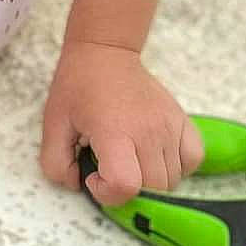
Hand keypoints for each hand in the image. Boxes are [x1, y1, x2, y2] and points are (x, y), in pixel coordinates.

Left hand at [39, 40, 203, 207]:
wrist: (105, 52)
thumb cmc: (78, 86)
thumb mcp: (52, 125)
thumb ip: (56, 164)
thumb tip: (76, 184)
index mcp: (114, 132)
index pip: (125, 185)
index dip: (107, 193)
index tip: (93, 175)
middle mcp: (148, 131)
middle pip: (152, 189)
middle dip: (127, 190)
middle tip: (109, 167)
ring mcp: (169, 125)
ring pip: (172, 180)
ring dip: (150, 181)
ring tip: (129, 158)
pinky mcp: (182, 119)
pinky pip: (193, 159)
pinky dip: (178, 167)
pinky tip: (154, 156)